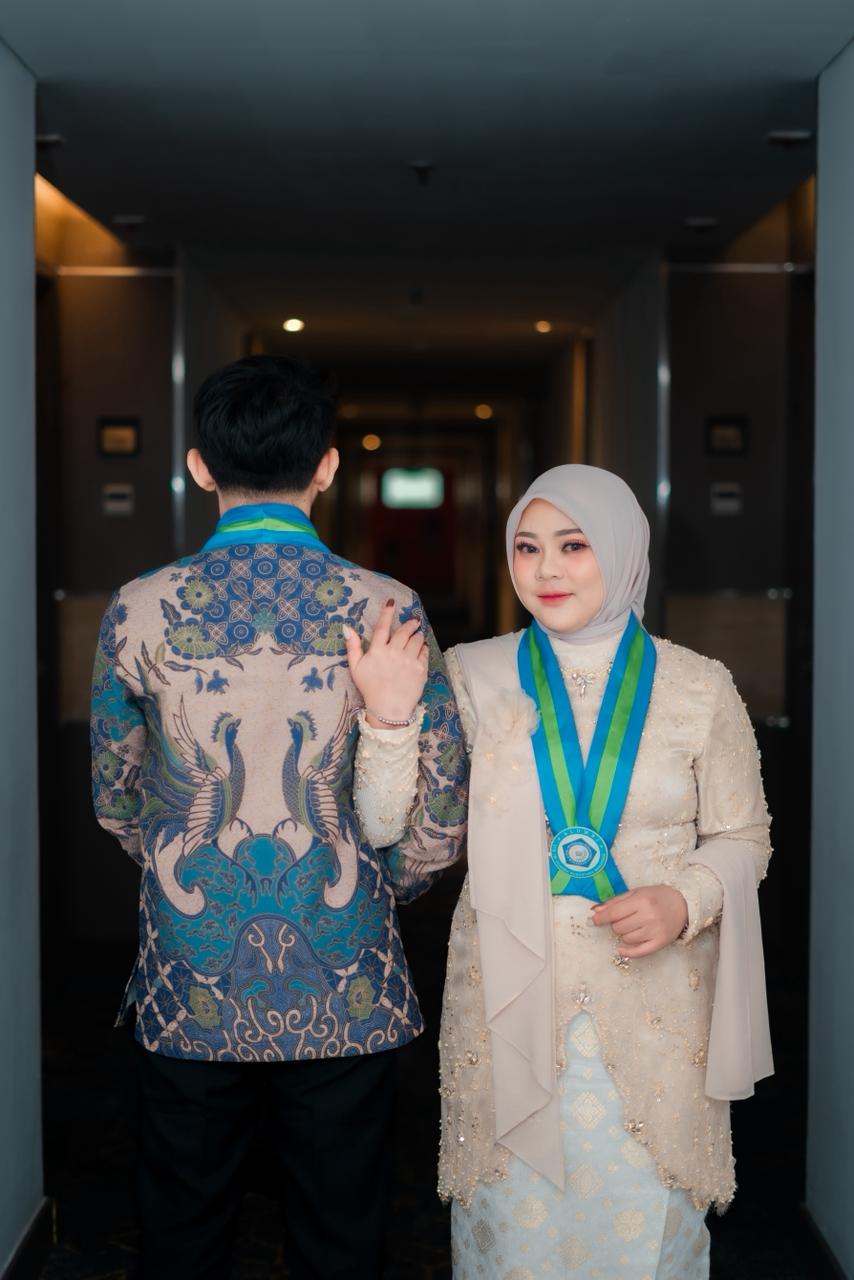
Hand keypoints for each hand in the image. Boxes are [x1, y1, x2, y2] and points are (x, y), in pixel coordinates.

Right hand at [343, 599, 428, 728]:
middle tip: (414, 621)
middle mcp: (394, 653)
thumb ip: (352, 647)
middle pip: (404, 631)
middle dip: (410, 623)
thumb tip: (347, 628)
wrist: (388, 710)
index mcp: (377, 651)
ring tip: (417, 635)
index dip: (387, 613)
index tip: (391, 602)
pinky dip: (423, 647)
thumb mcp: (356, 668)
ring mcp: (409, 661)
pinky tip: (421, 648)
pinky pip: (424, 652)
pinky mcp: (420, 669)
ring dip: (417, 634)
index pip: (383, 627)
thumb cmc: (370, 689)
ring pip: (416, 639)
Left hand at [590, 884, 687, 957]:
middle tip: (624, 919)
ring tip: (633, 926)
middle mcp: (649, 916)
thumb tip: (596, 911)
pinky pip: (639, 952)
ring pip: (626, 939)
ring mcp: (655, 931)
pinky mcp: (661, 942)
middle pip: (618, 927)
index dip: (601, 918)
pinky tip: (621, 949)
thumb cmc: (657, 896)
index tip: (594, 920)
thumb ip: (616, 901)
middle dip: (616, 924)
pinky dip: (628, 952)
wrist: (684, 904)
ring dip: (624, 934)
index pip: (614, 913)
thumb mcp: (636, 893)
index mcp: (642, 901)